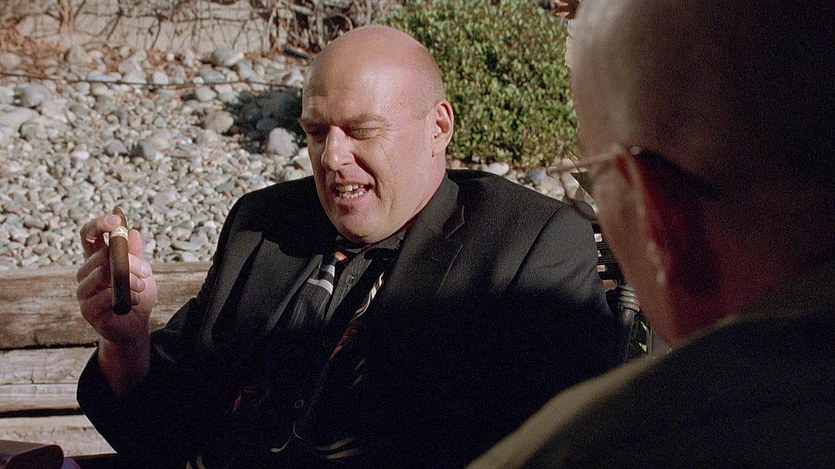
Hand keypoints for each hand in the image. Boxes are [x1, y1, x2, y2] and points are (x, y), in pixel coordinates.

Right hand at [76, 214, 157, 392]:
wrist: (135, 326)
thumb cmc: (136, 296)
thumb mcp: (142, 272)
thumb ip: (136, 253)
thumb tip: (134, 231)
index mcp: (97, 260)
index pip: (89, 235)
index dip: (99, 223)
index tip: (116, 219)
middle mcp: (86, 273)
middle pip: (102, 254)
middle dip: (129, 260)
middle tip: (147, 271)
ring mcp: (83, 291)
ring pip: (102, 272)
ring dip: (128, 278)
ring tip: (142, 287)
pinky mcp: (87, 309)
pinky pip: (103, 296)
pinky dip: (125, 296)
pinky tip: (135, 301)